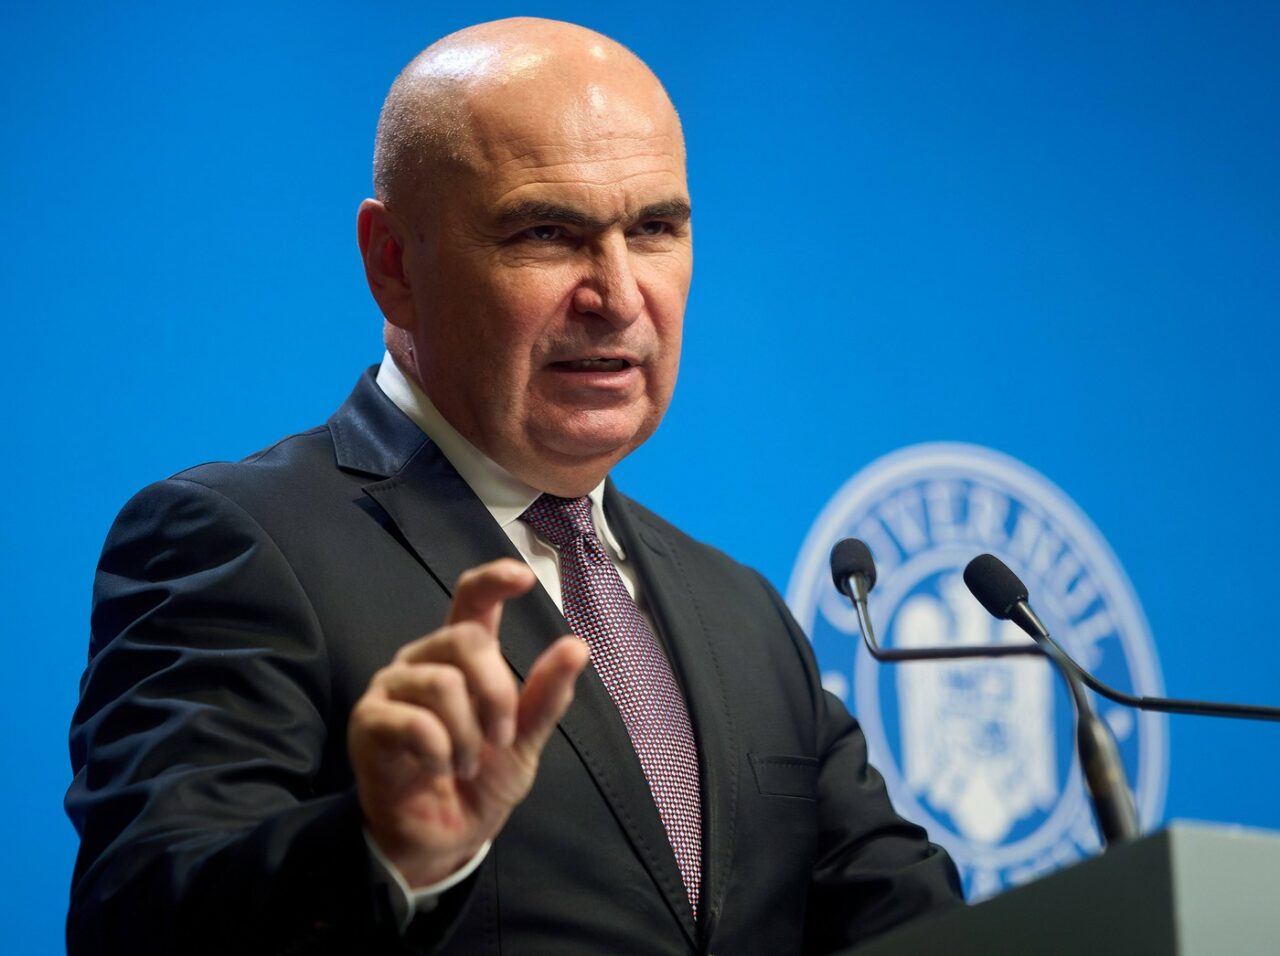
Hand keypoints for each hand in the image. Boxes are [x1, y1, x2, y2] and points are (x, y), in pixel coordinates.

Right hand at [348, 558, 589, 886]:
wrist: (443, 839)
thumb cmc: (479, 782)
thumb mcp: (523, 740)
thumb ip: (545, 696)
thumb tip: (577, 646)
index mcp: (461, 657)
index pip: (471, 600)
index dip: (493, 581)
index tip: (523, 578)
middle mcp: (423, 660)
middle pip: (466, 640)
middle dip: (497, 693)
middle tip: (501, 738)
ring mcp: (392, 688)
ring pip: (442, 683)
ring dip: (468, 735)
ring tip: (465, 765)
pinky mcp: (369, 722)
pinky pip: (414, 722)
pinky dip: (440, 752)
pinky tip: (439, 770)